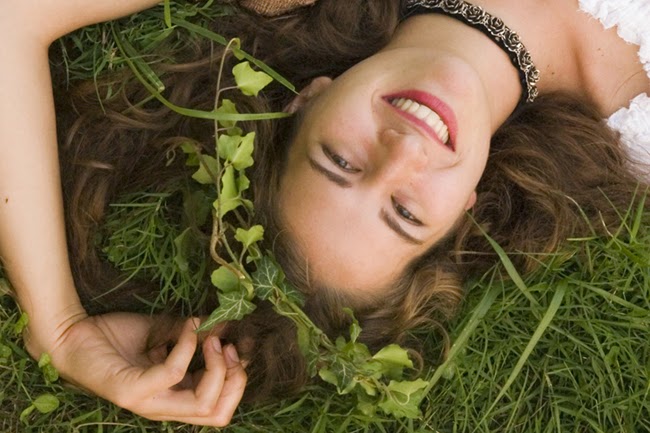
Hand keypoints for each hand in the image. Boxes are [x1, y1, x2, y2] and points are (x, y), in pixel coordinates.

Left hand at [46, 313, 245, 425]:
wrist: (71, 334)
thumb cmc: (115, 337)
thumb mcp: (163, 335)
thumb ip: (192, 334)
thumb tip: (222, 323)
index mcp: (173, 398)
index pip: (219, 410)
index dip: (236, 382)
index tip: (233, 348)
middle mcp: (162, 407)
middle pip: (218, 415)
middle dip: (234, 380)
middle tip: (227, 348)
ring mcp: (147, 403)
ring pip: (202, 404)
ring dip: (215, 366)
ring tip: (209, 338)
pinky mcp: (131, 392)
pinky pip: (173, 374)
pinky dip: (187, 347)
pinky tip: (185, 328)